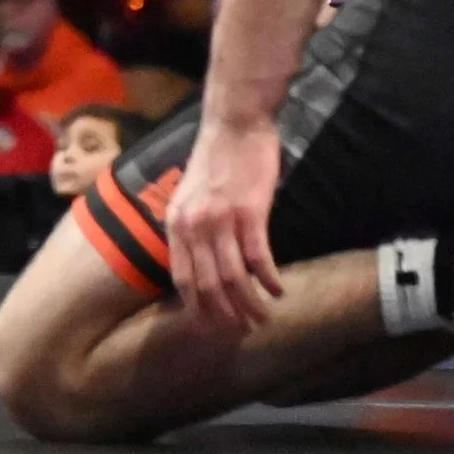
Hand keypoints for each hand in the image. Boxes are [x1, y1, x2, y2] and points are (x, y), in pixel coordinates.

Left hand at [166, 116, 284, 328]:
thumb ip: (189, 226)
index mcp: (176, 223)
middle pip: (207, 285)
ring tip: (262, 319)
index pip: (181, 279)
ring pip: (233, 278)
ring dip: (249, 305)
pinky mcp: (250, 212)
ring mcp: (221, 220)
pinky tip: (278, 291)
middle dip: (224, 315)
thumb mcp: (189, 194)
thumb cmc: (215, 157)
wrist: (235, 122)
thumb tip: (199, 262)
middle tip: (240, 332)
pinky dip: (268, 279)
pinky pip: (258, 258)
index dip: (196, 308)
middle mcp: (194, 225)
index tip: (210, 327)